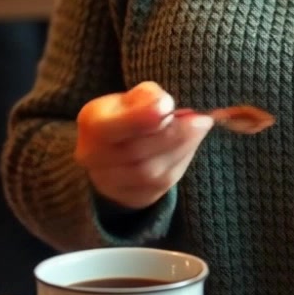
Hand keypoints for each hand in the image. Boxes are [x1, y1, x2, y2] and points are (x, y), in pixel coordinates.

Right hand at [74, 81, 213, 209]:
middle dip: (174, 135)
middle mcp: (95, 159)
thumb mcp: (133, 96)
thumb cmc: (129, 114)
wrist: (117, 149)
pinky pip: (162, 185)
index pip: (110, 127)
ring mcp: (112, 184)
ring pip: (152, 172)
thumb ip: (147, 97)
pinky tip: (190, 144)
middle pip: (136, 152)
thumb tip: (165, 106)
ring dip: (183, 148)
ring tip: (200, 128)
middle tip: (202, 119)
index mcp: (92, 125)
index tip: (169, 105)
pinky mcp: (134, 198)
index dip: (141, 118)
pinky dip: (182, 161)